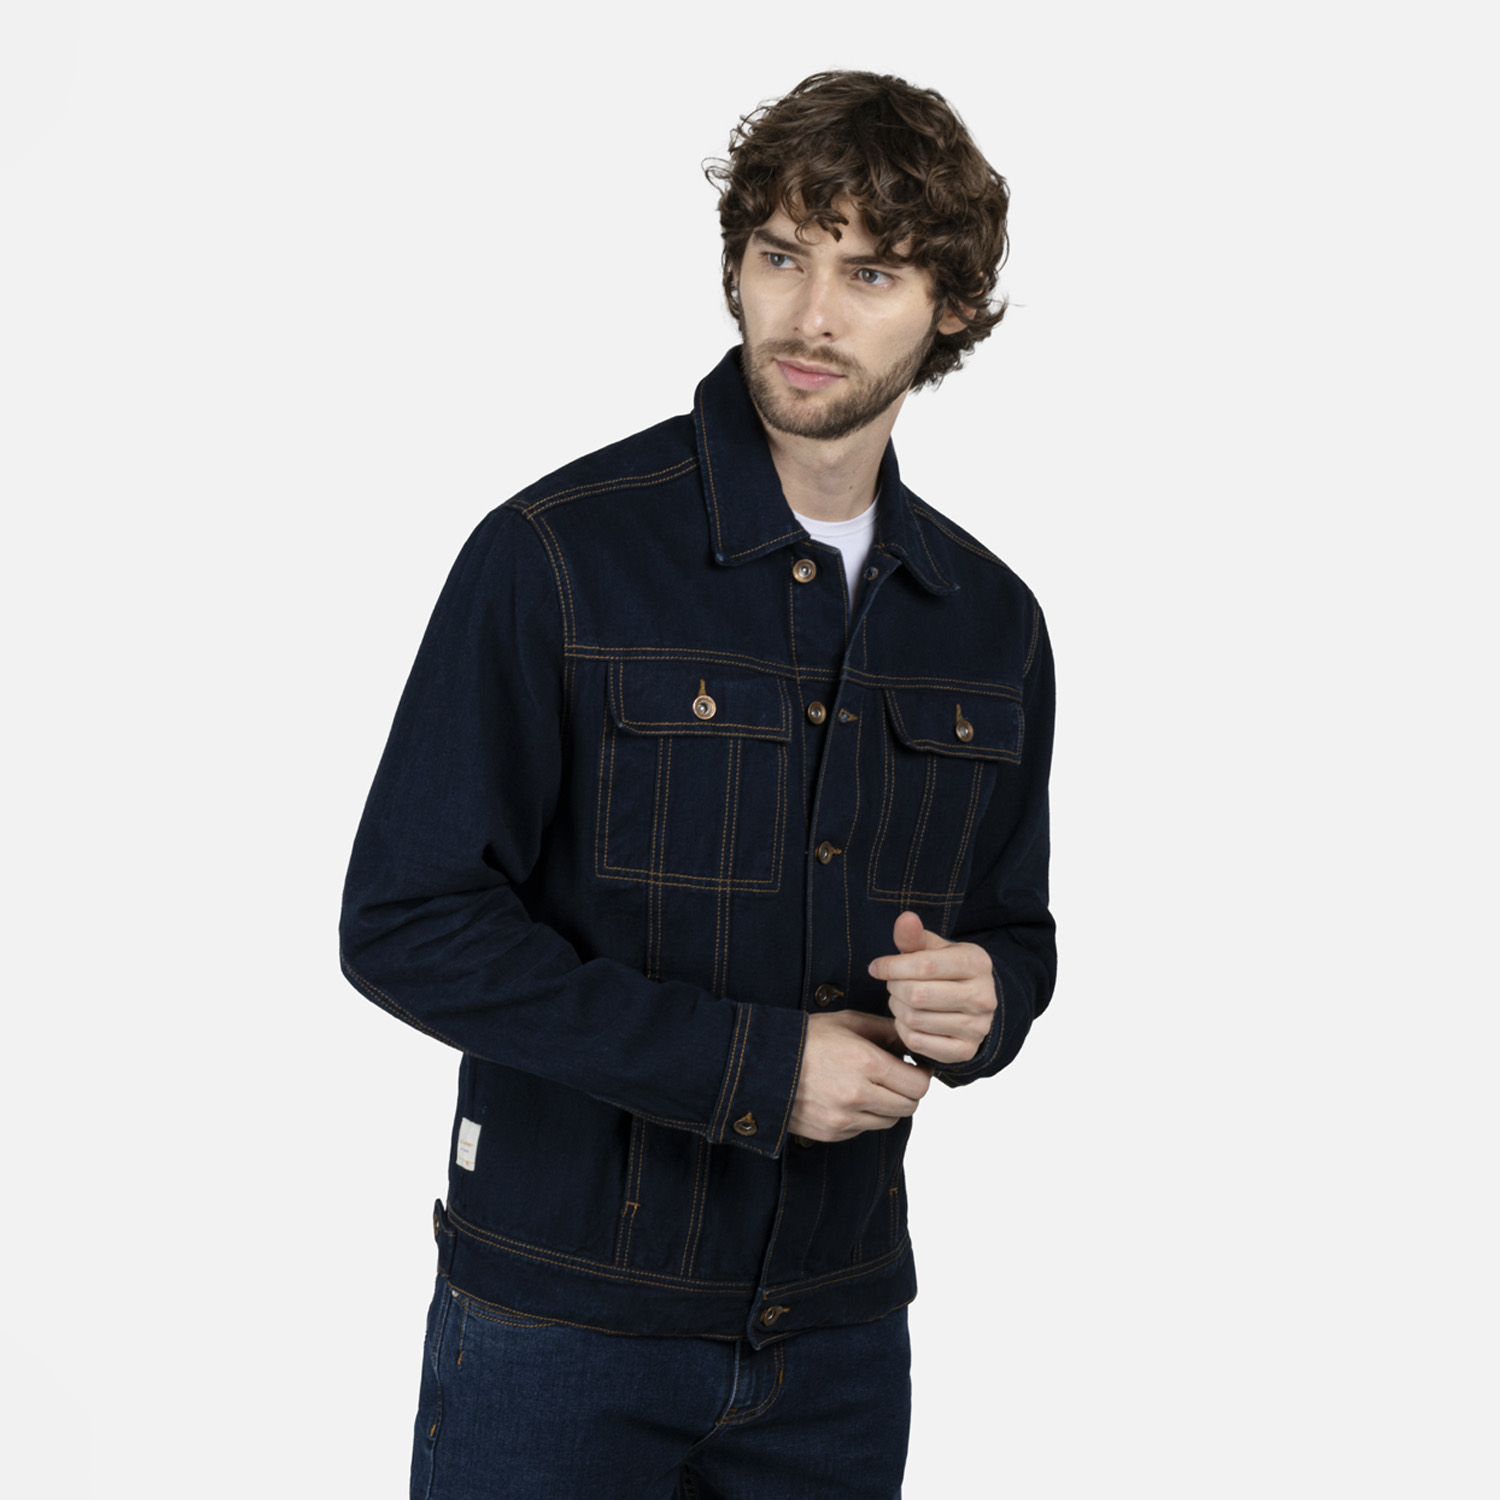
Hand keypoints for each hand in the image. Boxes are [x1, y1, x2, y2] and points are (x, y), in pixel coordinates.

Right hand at [789, 1010, 931, 1142]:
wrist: (762, 1064)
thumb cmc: (805, 1038)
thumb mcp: (847, 1022)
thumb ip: (885, 1030)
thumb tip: (911, 1040)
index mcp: (866, 1063)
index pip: (918, 1084)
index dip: (921, 1075)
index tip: (915, 1067)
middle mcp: (858, 1095)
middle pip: (909, 1106)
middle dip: (908, 1091)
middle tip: (897, 1077)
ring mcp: (844, 1118)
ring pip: (889, 1121)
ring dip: (888, 1105)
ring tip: (871, 1087)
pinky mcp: (832, 1133)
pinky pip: (864, 1129)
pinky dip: (865, 1116)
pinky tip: (849, 1097)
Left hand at [867, 911, 996, 1065]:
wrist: (973, 1003)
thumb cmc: (946, 970)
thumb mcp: (933, 948)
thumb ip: (914, 936)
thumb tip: (906, 918)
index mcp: (977, 963)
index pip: (925, 965)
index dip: (892, 966)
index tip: (876, 967)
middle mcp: (983, 996)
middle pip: (917, 994)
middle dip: (894, 988)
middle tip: (892, 984)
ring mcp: (977, 1027)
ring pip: (914, 1019)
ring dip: (897, 1008)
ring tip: (900, 1000)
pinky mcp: (965, 1051)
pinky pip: (916, 1042)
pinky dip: (902, 1030)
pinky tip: (907, 1019)